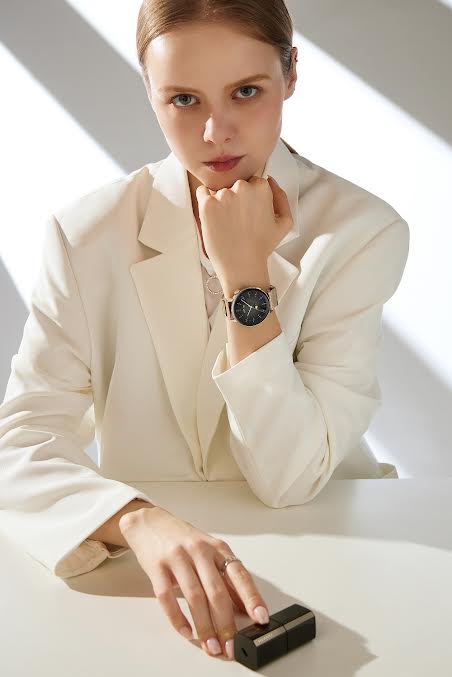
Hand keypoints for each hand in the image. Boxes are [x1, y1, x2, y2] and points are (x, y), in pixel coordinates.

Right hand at [119, 506, 269, 659]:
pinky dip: (177, 618)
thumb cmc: (182, 539)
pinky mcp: (157, 566)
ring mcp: (177, 557)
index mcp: (217, 548)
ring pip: (194, 596)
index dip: (252, 597)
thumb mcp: (209, 551)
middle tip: (230, 645)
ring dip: (204, 626)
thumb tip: (246, 606)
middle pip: (217, 591)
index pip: (240, 575)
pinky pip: (167, 596)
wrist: (150, 522)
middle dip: (225, 623)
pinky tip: (186, 631)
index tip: (261, 618)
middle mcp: (200, 551)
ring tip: (210, 645)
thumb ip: (226, 577)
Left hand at [195, 175, 292, 281]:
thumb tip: (270, 180)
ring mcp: (223, 195)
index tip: (249, 212)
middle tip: (237, 220)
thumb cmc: (262, 247)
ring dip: (221, 202)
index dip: (250, 198)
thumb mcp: (284, 222)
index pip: (253, 182)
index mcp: (261, 188)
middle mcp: (242, 187)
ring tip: (226, 224)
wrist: (242, 266)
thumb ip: (281, 197)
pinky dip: (204, 200)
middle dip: (236, 198)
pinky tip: (212, 215)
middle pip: (236, 185)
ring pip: (219, 191)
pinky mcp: (207, 204)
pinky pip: (202, 192)